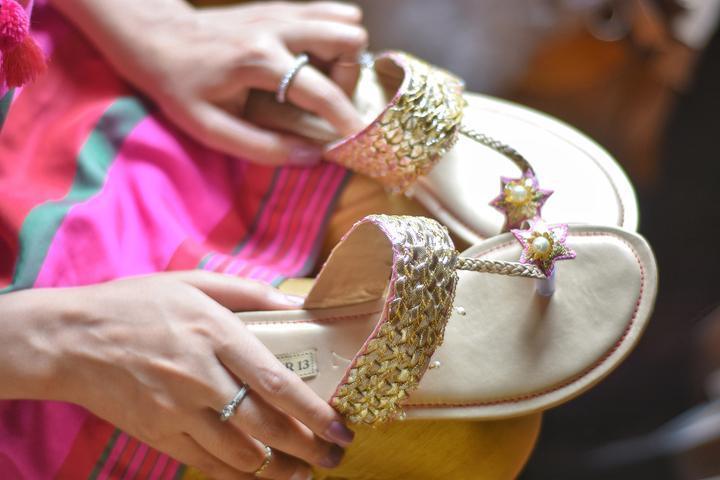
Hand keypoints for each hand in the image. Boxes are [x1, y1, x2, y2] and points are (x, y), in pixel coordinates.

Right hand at [52, 271, 353, 478]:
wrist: (71, 339)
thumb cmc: (137, 305)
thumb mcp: (195, 283)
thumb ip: (250, 293)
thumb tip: (298, 302)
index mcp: (214, 335)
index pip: (276, 383)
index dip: (315, 412)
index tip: (340, 428)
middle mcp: (199, 377)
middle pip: (266, 426)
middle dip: (309, 447)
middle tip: (334, 456)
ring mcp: (176, 411)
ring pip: (240, 455)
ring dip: (280, 469)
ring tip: (306, 471)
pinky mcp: (158, 434)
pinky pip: (207, 464)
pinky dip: (239, 475)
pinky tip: (260, 475)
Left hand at [54, 0, 367, 166]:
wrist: (156, 35)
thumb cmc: (179, 86)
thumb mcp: (210, 129)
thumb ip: (262, 147)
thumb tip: (311, 157)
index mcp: (258, 62)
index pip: (321, 91)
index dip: (347, 119)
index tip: (359, 137)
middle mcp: (276, 29)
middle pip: (348, 41)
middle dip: (348, 76)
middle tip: (325, 98)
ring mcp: (280, 12)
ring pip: (345, 21)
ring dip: (344, 54)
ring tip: (320, 78)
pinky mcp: (280, 7)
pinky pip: (330, 12)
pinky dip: (335, 36)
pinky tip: (315, 57)